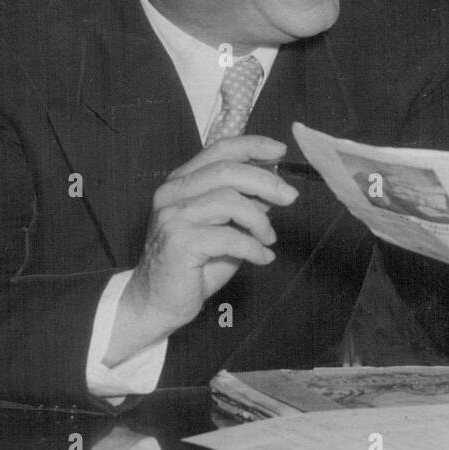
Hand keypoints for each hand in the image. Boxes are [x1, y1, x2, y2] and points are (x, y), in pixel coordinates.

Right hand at [106, 136, 296, 363]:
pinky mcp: (179, 242)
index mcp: (181, 182)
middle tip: (290, 197)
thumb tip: (274, 185)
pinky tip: (262, 257)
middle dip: (265, 181)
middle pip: (227, 171)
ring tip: (268, 238)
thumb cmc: (194, 265)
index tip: (280, 151)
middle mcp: (173, 193)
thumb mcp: (224, 227)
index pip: (219, 150)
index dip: (252, 146)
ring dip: (260, 220)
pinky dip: (253, 247)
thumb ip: (243, 204)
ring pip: (230, 201)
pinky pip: (229, 237)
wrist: (158, 303)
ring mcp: (173, 216)